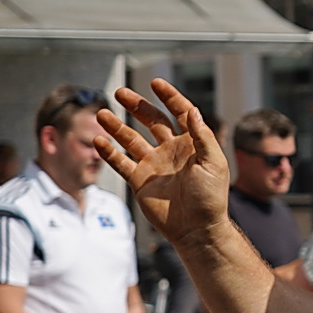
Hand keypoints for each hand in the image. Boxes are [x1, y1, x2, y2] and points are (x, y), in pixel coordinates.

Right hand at [92, 80, 232, 249]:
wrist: (197, 229)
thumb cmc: (211, 197)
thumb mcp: (213, 163)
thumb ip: (202, 136)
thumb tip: (191, 110)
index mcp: (192, 143)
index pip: (180, 112)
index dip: (169, 97)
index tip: (156, 83)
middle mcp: (171, 150)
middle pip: (152, 120)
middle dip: (137, 105)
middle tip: (120, 92)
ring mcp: (154, 165)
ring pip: (131, 139)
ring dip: (116, 126)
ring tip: (102, 113)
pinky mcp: (140, 181)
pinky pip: (121, 163)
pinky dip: (109, 152)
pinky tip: (99, 141)